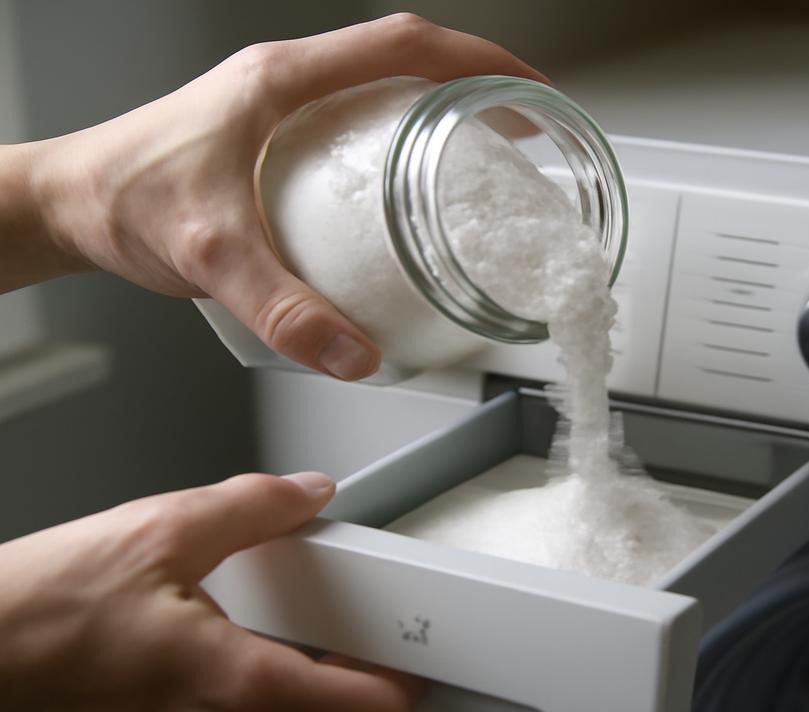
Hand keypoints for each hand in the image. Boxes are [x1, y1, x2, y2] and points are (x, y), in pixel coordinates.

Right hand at [0, 472, 424, 711]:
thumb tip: (308, 493)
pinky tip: (252, 623)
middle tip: (381, 619)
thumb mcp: (159, 531)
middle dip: (370, 673)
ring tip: (324, 614)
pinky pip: (247, 711)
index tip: (423, 639)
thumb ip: (251, 507)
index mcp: (241, 686)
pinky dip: (273, 672)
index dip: (412, 678)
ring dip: (321, 673)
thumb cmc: (36, 617)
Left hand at [22, 14, 546, 379]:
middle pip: (406, 58)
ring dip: (441, 106)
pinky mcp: (274, 135)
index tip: (528, 93)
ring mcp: (281, 104)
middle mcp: (286, 82)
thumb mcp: (209, 254)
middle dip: (476, 83)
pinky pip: (357, 117)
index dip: (479, 63)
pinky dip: (402, 137)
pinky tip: (413, 188)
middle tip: (522, 127)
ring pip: (383, 84)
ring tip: (484, 152)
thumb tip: (355, 353)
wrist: (65, 204)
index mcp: (282, 80)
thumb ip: (283, 309)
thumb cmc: (121, 200)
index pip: (404, 45)